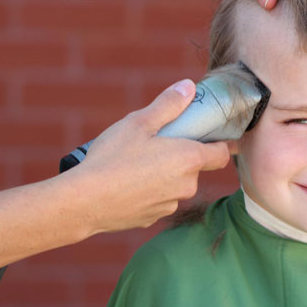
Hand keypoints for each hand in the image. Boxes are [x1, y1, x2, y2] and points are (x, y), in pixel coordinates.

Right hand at [64, 80, 229, 234]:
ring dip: (163, 175)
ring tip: (134, 164)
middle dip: (180, 156)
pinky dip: (147, 192)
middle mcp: (186, 186)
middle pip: (194, 168)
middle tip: (155, 144)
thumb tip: (189, 87)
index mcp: (189, 159)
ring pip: (174, 186)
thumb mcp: (139, 123)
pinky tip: (125, 184)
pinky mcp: (151, 219)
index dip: (219, 143)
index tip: (209, 136)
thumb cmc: (112, 158)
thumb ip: (168, 105)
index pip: (222, 154)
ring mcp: (169, 205)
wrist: (84, 202)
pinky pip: (156, 200)